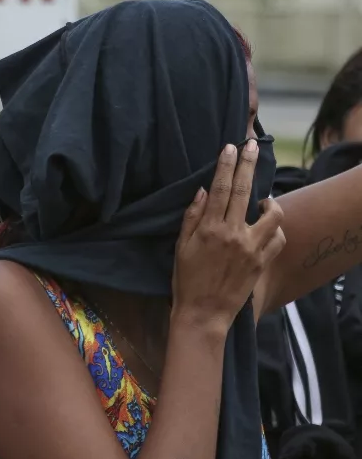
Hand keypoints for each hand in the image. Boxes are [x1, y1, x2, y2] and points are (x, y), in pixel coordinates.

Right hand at [171, 140, 284, 334]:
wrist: (203, 313)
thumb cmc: (186, 280)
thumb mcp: (180, 248)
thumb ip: (191, 217)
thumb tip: (204, 190)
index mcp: (209, 229)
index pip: (221, 189)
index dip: (226, 165)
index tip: (231, 147)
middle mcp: (233, 234)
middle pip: (244, 191)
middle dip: (248, 165)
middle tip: (252, 145)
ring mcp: (251, 248)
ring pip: (272, 214)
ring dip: (270, 202)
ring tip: (263, 201)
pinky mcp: (262, 262)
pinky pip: (278, 238)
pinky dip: (275, 229)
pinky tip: (267, 227)